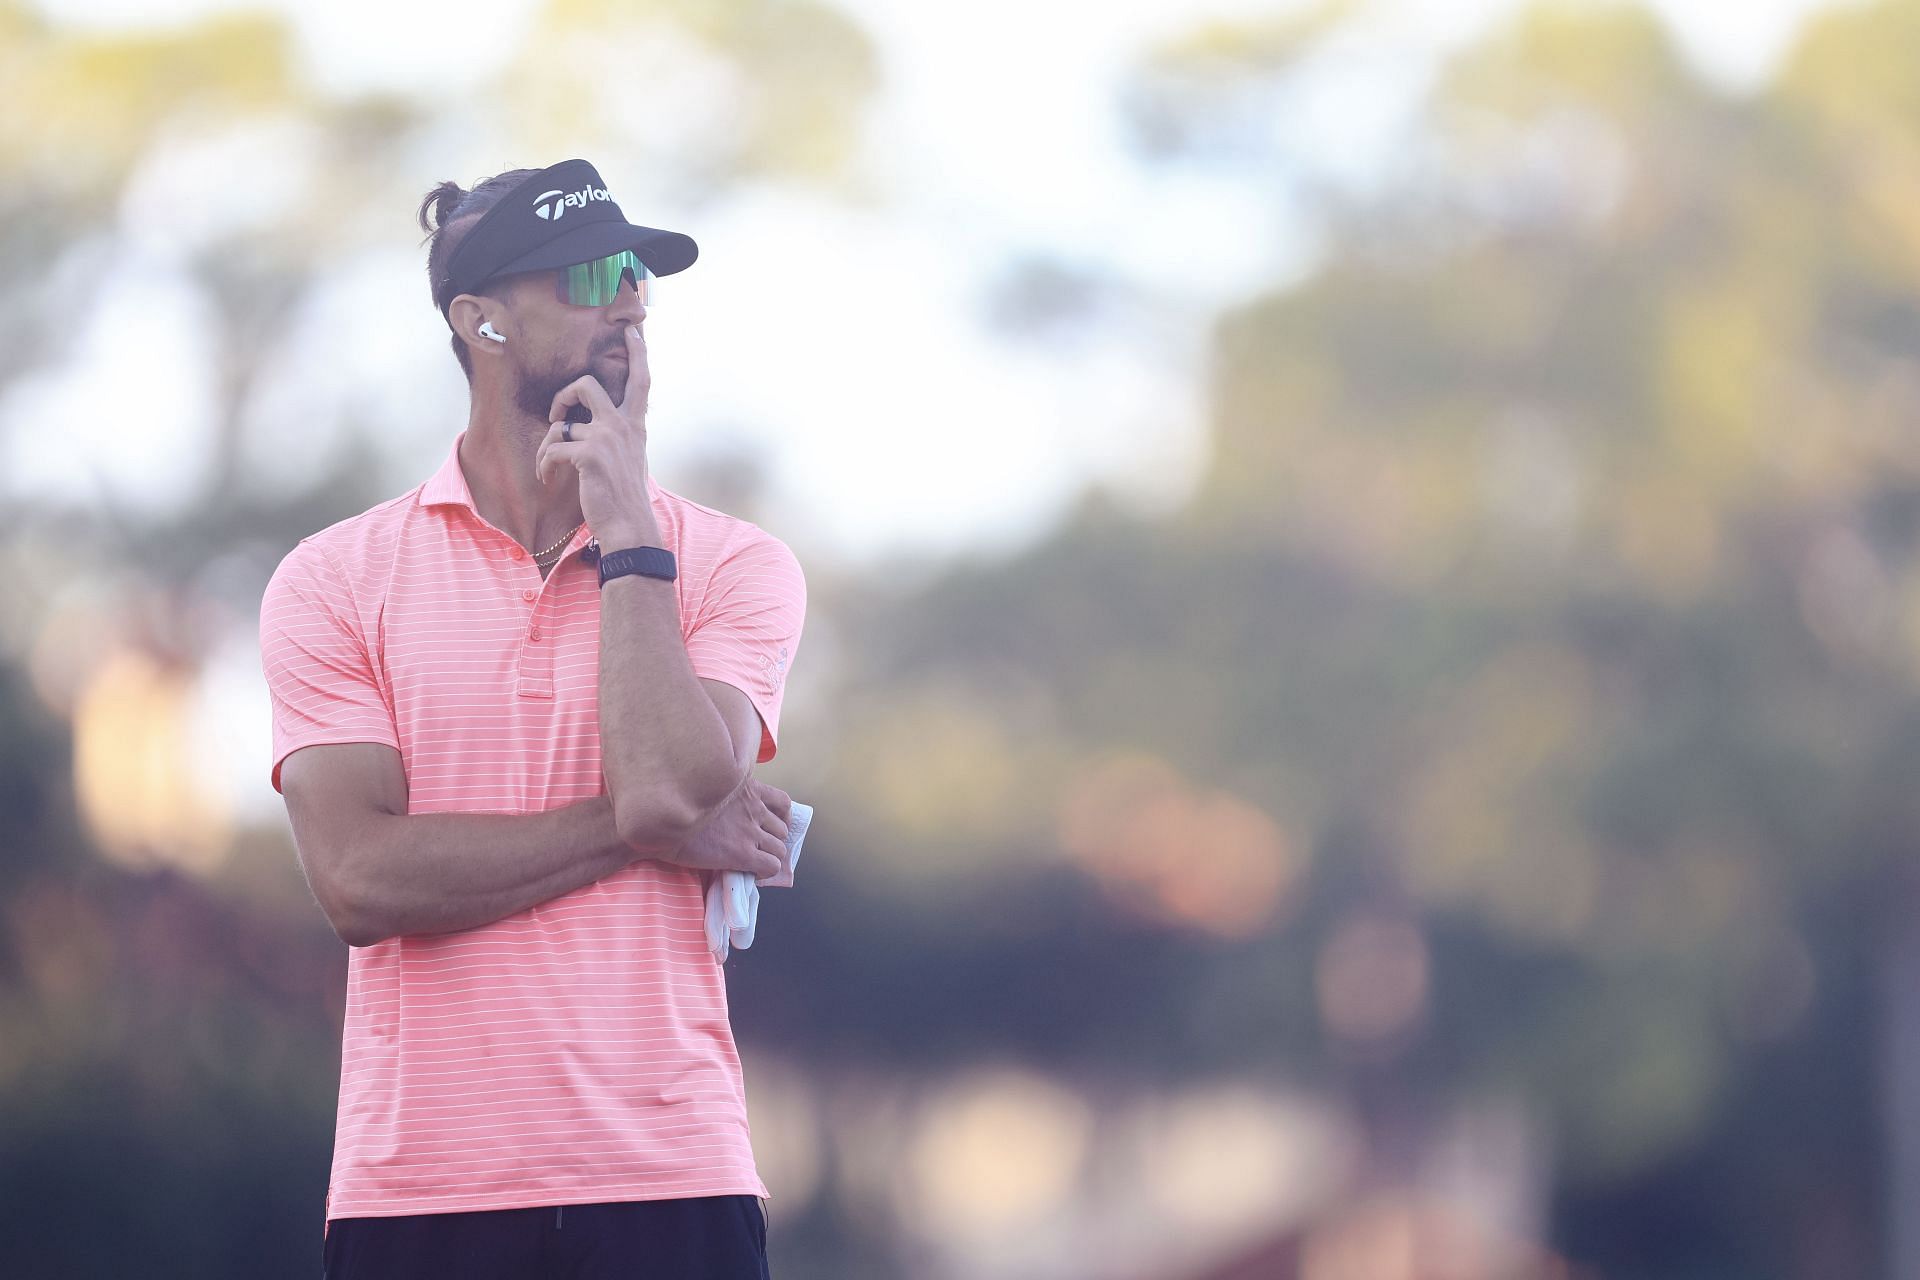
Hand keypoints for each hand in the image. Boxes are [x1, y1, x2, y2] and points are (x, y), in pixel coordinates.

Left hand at [534, 324, 657, 546]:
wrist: (629, 526)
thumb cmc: (626, 497)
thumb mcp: (631, 458)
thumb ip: (618, 436)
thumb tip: (590, 428)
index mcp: (635, 424)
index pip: (641, 380)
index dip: (637, 352)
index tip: (632, 329)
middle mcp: (623, 425)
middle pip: (586, 384)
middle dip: (563, 395)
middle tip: (557, 416)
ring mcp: (606, 438)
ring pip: (561, 422)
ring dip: (548, 444)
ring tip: (549, 465)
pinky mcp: (588, 455)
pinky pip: (553, 449)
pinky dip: (544, 465)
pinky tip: (547, 479)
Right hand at [657, 778, 791, 880]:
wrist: (658, 822)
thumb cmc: (674, 806)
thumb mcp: (706, 789)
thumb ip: (724, 795)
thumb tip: (728, 808)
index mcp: (746, 787)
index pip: (783, 802)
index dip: (781, 818)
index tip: (771, 827)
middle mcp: (753, 806)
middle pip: (782, 829)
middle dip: (773, 840)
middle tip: (758, 849)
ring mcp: (749, 830)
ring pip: (779, 848)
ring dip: (769, 857)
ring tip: (754, 862)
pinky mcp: (742, 852)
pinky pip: (771, 866)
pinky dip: (766, 872)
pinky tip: (752, 873)